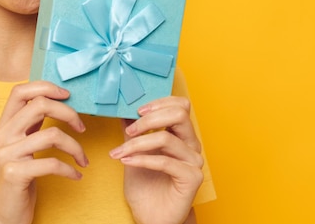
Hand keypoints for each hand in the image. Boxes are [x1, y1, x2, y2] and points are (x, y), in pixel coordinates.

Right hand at [0, 81, 87, 223]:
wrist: (3, 218)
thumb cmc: (17, 182)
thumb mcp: (19, 148)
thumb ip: (30, 125)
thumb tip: (52, 101)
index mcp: (2, 126)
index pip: (19, 91)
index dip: (45, 87)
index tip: (67, 95)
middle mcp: (1, 137)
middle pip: (39, 104)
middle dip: (68, 112)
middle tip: (81, 127)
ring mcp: (6, 155)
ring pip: (52, 135)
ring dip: (76, 147)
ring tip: (83, 159)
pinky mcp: (15, 174)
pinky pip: (52, 163)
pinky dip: (70, 169)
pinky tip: (76, 175)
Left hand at [109, 96, 203, 223]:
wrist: (150, 217)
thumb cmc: (145, 186)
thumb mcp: (134, 151)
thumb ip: (133, 131)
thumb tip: (123, 109)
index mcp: (181, 135)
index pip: (180, 105)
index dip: (159, 103)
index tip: (136, 110)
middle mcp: (191, 145)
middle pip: (179, 114)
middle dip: (148, 120)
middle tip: (129, 131)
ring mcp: (194, 161)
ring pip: (166, 138)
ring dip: (138, 143)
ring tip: (120, 152)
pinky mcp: (192, 178)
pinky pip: (165, 161)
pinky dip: (142, 159)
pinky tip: (126, 162)